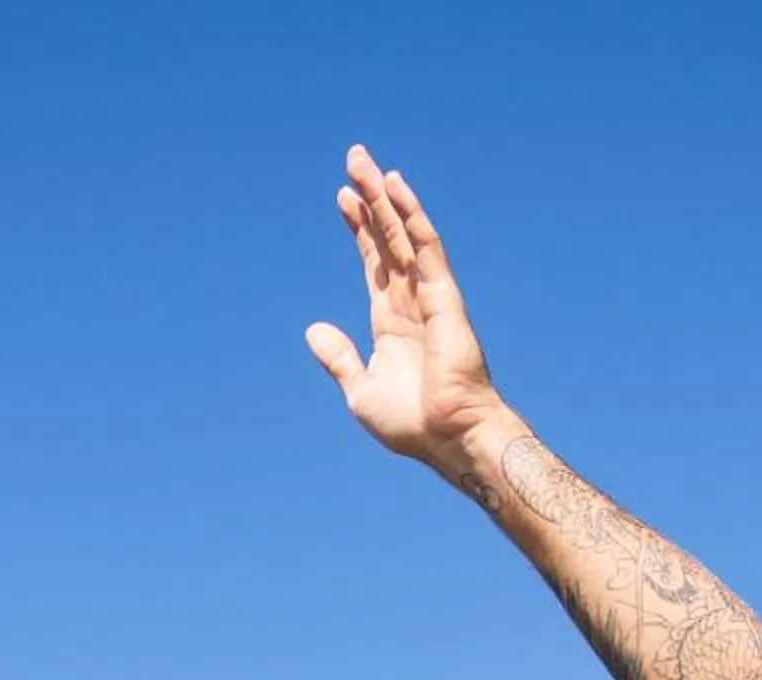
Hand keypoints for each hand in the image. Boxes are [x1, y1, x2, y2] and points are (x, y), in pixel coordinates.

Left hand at [305, 145, 507, 466]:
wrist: (448, 439)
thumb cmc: (411, 424)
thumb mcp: (360, 389)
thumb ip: (339, 358)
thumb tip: (313, 330)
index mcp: (391, 323)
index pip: (374, 263)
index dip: (359, 230)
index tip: (343, 198)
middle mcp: (410, 303)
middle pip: (387, 238)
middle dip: (370, 199)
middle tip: (354, 158)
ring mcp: (429, 297)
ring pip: (404, 234)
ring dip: (385, 197)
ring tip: (366, 161)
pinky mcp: (444, 298)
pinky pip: (427, 248)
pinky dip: (412, 216)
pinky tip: (397, 188)